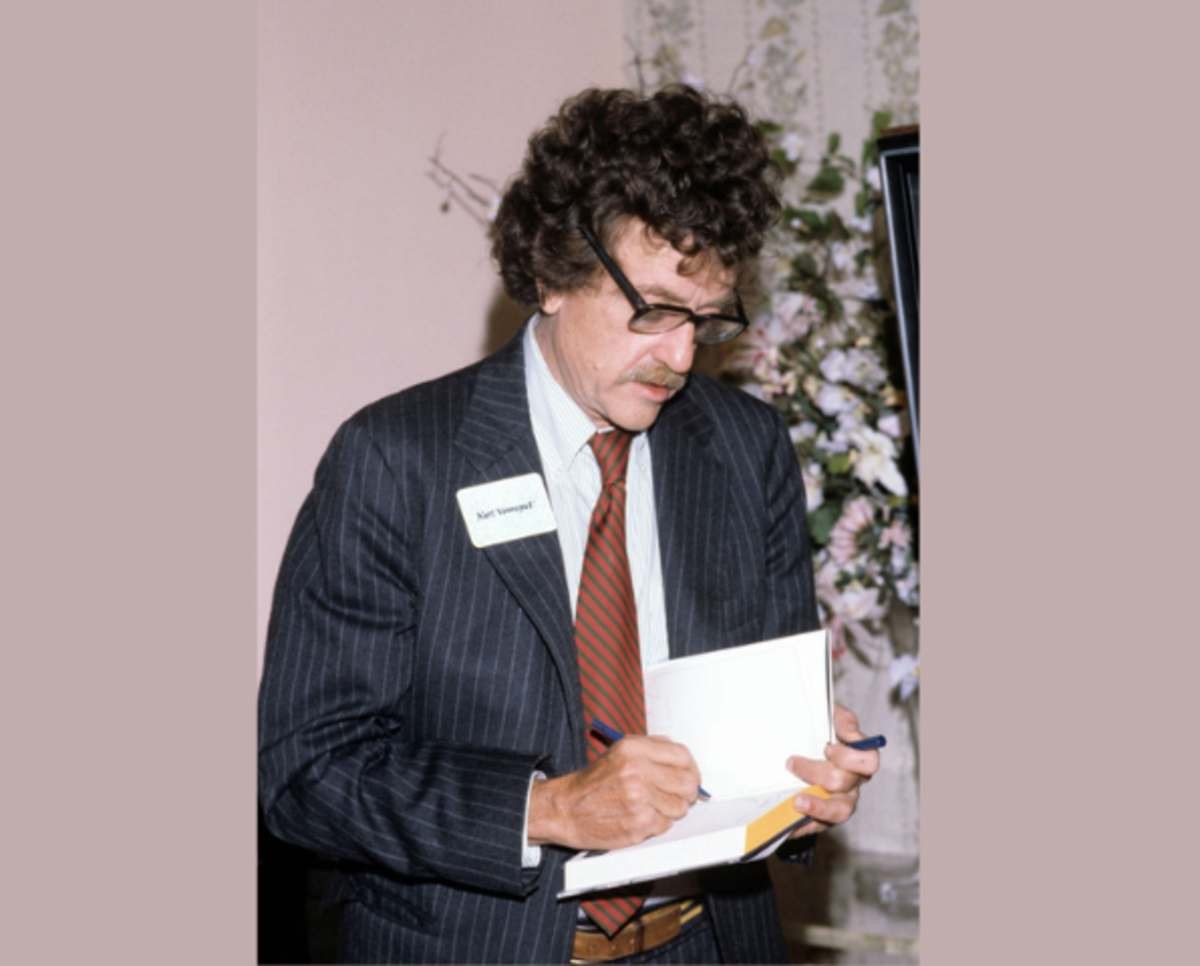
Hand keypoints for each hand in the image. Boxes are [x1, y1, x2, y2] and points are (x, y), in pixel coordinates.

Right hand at [527, 735, 701, 850]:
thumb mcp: (619, 751)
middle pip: (687, 783)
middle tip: (679, 795)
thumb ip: (652, 749)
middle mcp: (637, 771)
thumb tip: (684, 760)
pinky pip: (665, 825)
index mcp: (633, 748)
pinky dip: (657, 824)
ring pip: (680, 807)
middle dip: (687, 792)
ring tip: (652, 806)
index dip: (691, 768)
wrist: (565, 809)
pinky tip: (641, 817)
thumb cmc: (594, 782)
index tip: (690, 775)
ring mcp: (638, 799)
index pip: (682, 756)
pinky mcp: (637, 824)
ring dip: (671, 810)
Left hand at [785, 703, 879, 837]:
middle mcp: (853, 782)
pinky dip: (804, 826)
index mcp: (858, 758)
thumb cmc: (817, 733)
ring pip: (840, 810)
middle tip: (792, 763)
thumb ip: (840, 717)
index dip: (850, 755)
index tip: (827, 747)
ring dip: (819, 806)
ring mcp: (840, 801)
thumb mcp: (829, 717)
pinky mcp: (824, 818)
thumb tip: (846, 728)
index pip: (869, 760)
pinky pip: (818, 826)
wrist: (796, 754)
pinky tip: (789, 822)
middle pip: (846, 782)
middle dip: (817, 772)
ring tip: (797, 801)